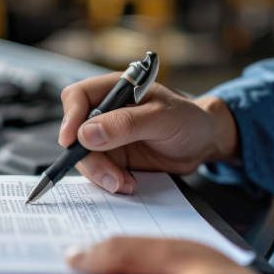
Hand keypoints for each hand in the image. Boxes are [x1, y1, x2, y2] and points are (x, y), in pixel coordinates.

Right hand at [59, 73, 238, 193]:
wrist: (204, 143)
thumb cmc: (188, 120)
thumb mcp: (162, 118)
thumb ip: (125, 124)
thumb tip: (86, 134)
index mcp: (114, 89)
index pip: (77, 97)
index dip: (70, 118)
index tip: (71, 141)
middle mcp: (106, 112)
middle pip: (75, 133)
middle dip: (90, 158)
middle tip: (112, 177)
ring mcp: (107, 137)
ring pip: (85, 157)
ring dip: (101, 174)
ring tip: (126, 183)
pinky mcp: (114, 158)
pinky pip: (99, 172)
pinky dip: (110, 182)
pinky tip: (129, 184)